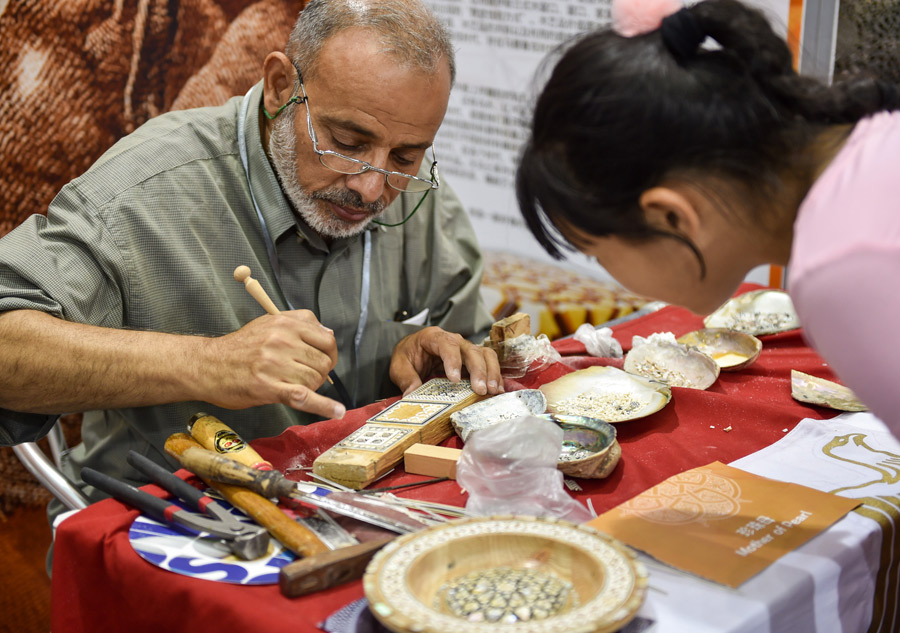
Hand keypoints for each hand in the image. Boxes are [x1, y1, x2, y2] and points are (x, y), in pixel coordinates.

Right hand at [197, 310, 344, 418]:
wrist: (207, 365)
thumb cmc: (238, 348)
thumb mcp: (268, 323)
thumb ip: (299, 323)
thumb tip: (328, 334)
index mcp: (285, 324)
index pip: (327, 340)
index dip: (330, 353)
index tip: (325, 360)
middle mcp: (282, 341)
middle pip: (323, 362)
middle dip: (319, 372)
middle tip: (305, 375)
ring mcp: (275, 365)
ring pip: (314, 380)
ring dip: (310, 386)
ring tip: (292, 384)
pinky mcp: (269, 387)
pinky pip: (304, 397)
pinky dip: (323, 406)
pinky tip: (335, 411)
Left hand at [389, 326, 503, 396]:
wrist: (413, 352)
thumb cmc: (408, 356)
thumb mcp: (399, 366)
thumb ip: (406, 379)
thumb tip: (412, 394)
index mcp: (432, 337)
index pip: (446, 344)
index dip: (452, 360)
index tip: (454, 379)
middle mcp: (453, 340)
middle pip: (470, 350)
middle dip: (478, 370)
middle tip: (480, 390)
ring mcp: (465, 348)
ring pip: (484, 354)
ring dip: (490, 372)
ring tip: (492, 390)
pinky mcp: (473, 359)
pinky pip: (488, 362)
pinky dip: (494, 375)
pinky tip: (497, 390)